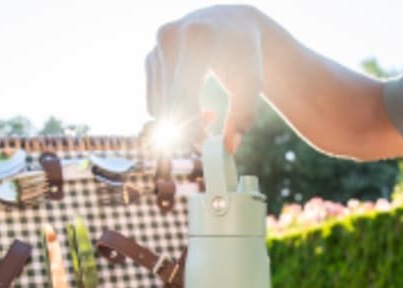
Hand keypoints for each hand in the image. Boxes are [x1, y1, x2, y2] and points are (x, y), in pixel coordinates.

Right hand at [145, 5, 263, 152]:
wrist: (230, 25)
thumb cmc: (244, 54)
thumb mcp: (252, 83)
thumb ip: (244, 115)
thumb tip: (229, 148)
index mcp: (197, 40)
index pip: (183, 99)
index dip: (193, 129)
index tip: (210, 142)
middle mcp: (169, 39)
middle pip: (168, 107)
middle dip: (187, 130)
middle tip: (211, 135)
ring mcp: (156, 49)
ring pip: (158, 109)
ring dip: (180, 123)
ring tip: (209, 114)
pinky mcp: (150, 59)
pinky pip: (154, 102)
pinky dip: (172, 113)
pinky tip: (194, 104)